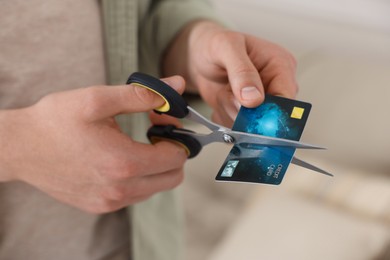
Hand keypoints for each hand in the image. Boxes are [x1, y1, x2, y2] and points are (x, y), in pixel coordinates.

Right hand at [0, 76, 186, 213]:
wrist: (19, 148)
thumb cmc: (55, 121)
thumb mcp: (97, 99)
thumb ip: (142, 94)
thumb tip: (178, 85)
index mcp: (124, 162)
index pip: (177, 157)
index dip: (175, 134)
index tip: (158, 119)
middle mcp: (121, 189)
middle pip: (173, 177)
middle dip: (172, 152)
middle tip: (153, 132)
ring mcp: (111, 202)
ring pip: (156, 187)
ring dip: (156, 165)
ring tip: (134, 144)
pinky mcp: (100, 206)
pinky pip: (136, 195)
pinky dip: (139, 177)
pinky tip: (119, 159)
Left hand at [164, 21, 297, 126]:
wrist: (197, 55)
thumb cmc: (214, 44)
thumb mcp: (226, 47)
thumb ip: (241, 71)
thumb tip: (254, 99)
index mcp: (280, 65)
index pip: (286, 98)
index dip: (270, 111)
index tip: (248, 112)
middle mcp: (274, 85)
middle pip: (269, 116)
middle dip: (244, 112)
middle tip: (227, 95)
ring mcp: (261, 102)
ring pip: (250, 125)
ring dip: (230, 112)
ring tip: (222, 92)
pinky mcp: (246, 114)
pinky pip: (236, 128)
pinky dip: (223, 116)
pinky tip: (220, 99)